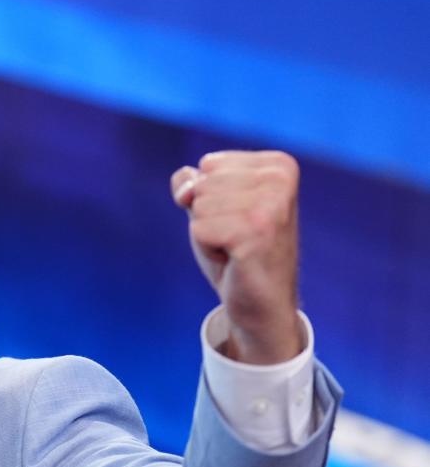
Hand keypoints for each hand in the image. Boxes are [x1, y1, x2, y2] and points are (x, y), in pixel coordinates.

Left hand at [171, 151, 301, 364]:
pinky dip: (207, 248)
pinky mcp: (256, 232)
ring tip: (235, 247)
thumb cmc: (236, 249)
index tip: (238, 219)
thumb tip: (185, 190)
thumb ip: (192, 182)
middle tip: (236, 237)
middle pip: (201, 184)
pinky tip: (233, 259)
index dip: (211, 197)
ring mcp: (270, 206)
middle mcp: (280, 179)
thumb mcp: (213, 206)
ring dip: (207, 232)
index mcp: (278, 165)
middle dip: (207, 215)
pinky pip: (199, 229)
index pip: (208, 165)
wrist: (261, 302)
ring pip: (198, 206)